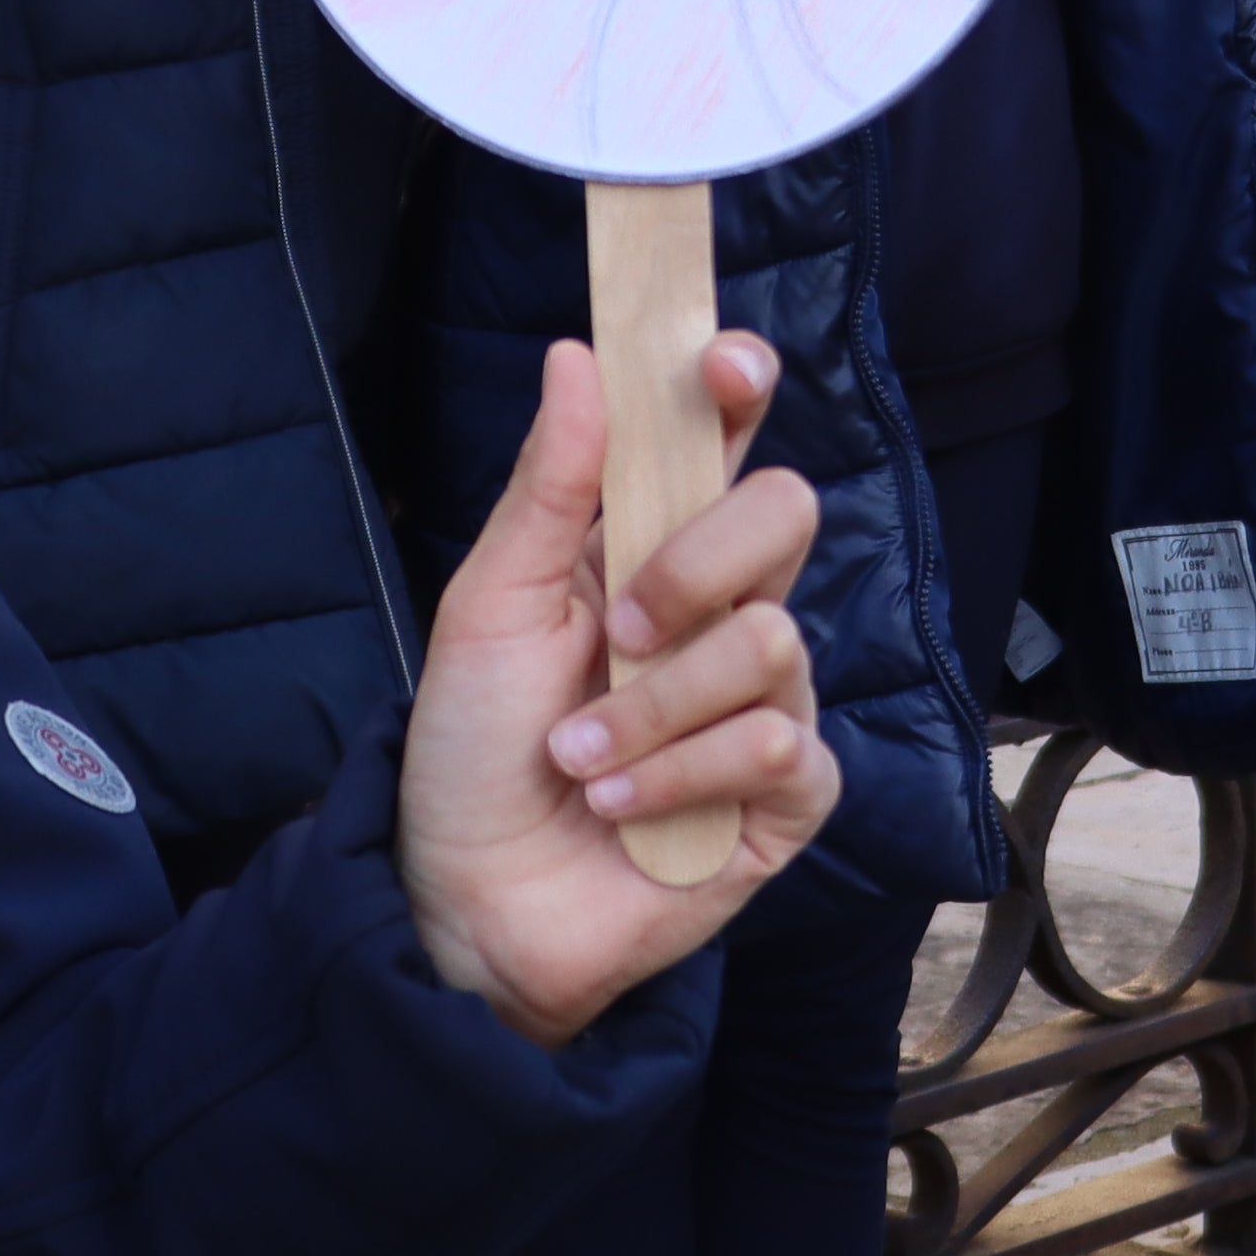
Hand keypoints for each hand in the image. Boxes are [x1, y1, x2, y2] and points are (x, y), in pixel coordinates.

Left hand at [394, 335, 835, 1042]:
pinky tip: (619, 811)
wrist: (470, 900)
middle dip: (697, 566)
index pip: (725, 441)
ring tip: (578, 758)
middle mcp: (720, 612)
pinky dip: (679, 779)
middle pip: (785, 515)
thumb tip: (579, 355)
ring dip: (654, 709)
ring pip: (772, 643)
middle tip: (618, 631)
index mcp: (650, 548)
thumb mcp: (488, 607)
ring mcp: (763, 703)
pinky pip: (776, 748)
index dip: (740, 389)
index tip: (723, 370)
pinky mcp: (785, 797)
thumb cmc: (473, 749)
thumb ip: (546, 488)